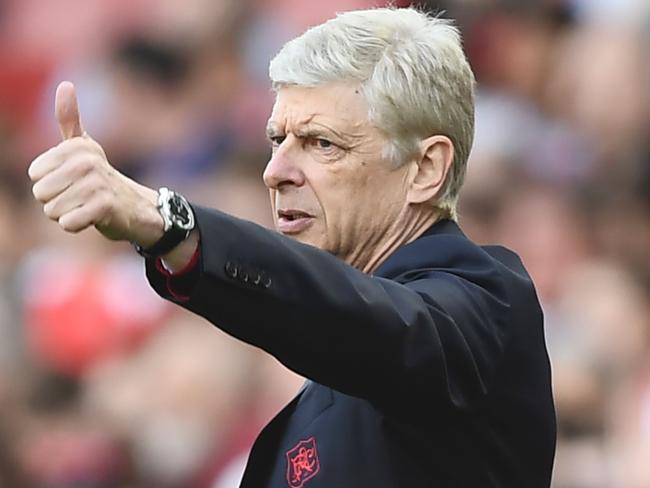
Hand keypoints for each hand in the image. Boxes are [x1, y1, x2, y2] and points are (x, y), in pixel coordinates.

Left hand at [28, 81, 162, 246]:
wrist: (136, 207)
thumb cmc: (101, 177)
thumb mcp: (85, 147)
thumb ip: (70, 118)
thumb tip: (65, 84)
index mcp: (76, 148)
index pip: (35, 175)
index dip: (51, 183)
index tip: (72, 180)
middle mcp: (86, 162)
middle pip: (40, 194)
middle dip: (57, 201)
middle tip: (80, 197)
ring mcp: (96, 184)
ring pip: (52, 211)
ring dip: (67, 214)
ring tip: (87, 206)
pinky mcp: (104, 207)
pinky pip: (68, 223)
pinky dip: (76, 226)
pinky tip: (93, 218)